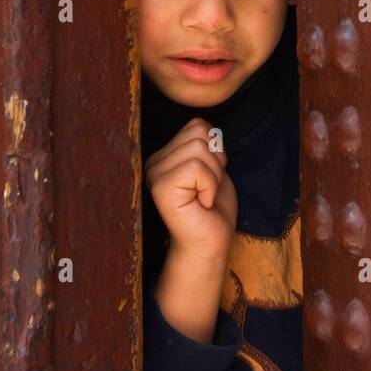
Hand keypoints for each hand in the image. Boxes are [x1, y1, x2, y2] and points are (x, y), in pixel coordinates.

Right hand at [143, 117, 237, 263]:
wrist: (209, 245)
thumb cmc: (212, 210)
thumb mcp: (212, 167)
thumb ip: (205, 144)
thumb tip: (207, 128)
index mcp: (165, 155)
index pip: (198, 125)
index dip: (216, 151)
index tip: (208, 179)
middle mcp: (154, 162)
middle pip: (200, 133)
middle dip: (216, 161)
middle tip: (207, 189)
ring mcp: (155, 173)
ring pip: (199, 148)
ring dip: (213, 175)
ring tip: (203, 196)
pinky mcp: (161, 187)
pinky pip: (196, 166)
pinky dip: (209, 185)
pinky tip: (201, 202)